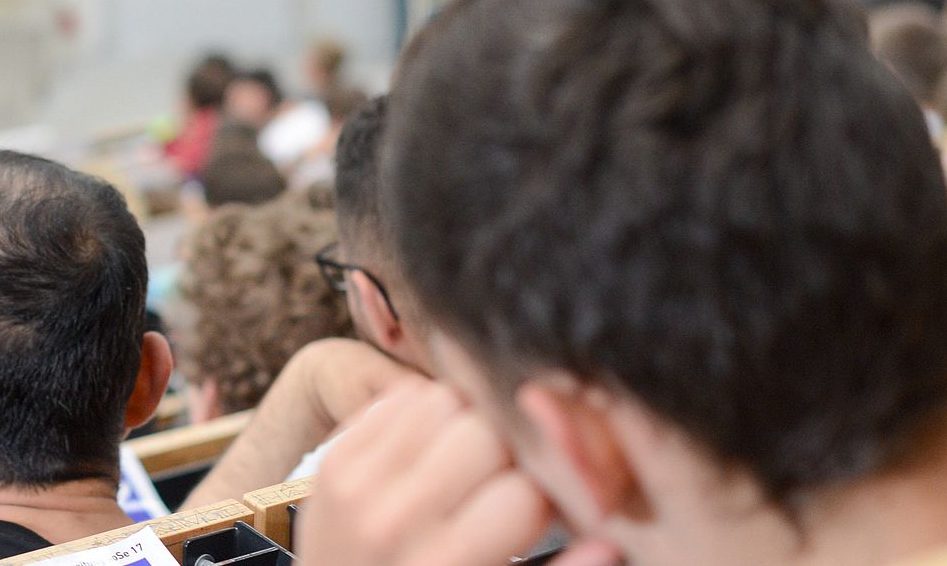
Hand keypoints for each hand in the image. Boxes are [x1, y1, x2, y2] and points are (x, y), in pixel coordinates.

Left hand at [295, 380, 619, 565]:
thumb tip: (611, 543)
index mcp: (444, 564)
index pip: (527, 493)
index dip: (550, 495)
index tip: (546, 508)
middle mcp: (395, 518)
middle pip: (489, 434)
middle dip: (513, 452)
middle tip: (509, 479)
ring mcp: (357, 482)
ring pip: (447, 400)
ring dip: (471, 423)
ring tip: (472, 463)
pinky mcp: (334, 459)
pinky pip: (400, 398)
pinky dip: (427, 414)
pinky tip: (434, 452)